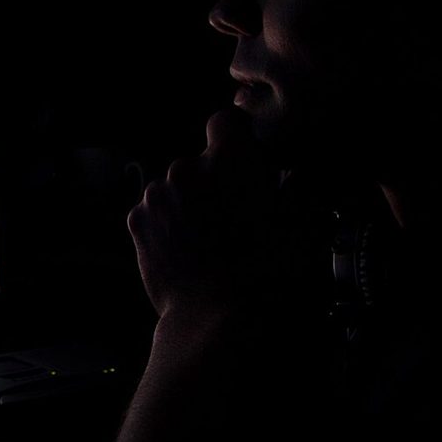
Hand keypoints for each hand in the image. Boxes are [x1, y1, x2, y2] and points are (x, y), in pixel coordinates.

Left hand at [127, 107, 284, 327]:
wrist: (219, 319)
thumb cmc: (269, 271)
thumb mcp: (305, 222)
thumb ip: (303, 184)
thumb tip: (302, 174)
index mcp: (226, 159)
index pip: (225, 122)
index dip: (237, 139)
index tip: (246, 160)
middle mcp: (183, 168)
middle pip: (198, 162)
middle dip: (214, 181)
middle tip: (236, 217)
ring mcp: (155, 195)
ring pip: (174, 188)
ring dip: (189, 204)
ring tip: (212, 241)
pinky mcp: (136, 222)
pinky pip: (154, 212)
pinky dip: (168, 224)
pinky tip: (189, 250)